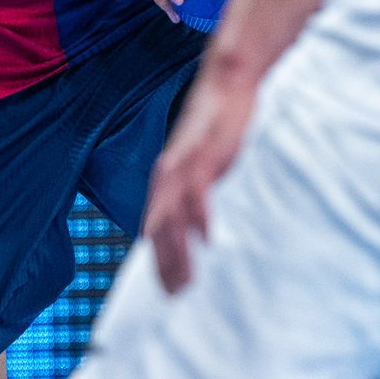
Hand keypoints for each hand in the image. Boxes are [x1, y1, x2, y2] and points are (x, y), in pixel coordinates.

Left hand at [144, 64, 256, 292]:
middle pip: (157, 229)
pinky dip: (199, 218)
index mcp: (164, 178)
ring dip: (178, 252)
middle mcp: (166, 175)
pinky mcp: (203, 156)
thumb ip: (198, 186)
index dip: (157, 259)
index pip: (153, 227)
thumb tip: (203, 219)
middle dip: (164, 265)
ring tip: (188, 281)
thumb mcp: (203, 159)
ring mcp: (183, 166)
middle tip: (175, 296)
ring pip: (171, 217)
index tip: (165, 288)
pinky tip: (207, 239)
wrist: (226, 82)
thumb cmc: (218, 123)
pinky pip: (196, 194)